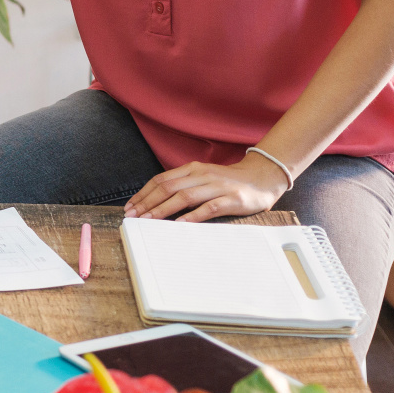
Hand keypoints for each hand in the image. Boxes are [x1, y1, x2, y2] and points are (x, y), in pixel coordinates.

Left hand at [123, 155, 289, 221]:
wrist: (262, 177)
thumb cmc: (227, 181)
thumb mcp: (202, 177)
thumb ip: (182, 185)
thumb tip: (154, 201)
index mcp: (192, 168)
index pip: (161, 180)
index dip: (144, 193)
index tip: (130, 207)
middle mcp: (202, 175)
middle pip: (168, 188)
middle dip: (148, 203)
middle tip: (133, 216)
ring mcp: (217, 186)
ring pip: (185, 196)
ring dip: (164, 209)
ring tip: (149, 220)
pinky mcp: (232, 199)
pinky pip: (209, 207)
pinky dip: (193, 216)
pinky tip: (180, 224)